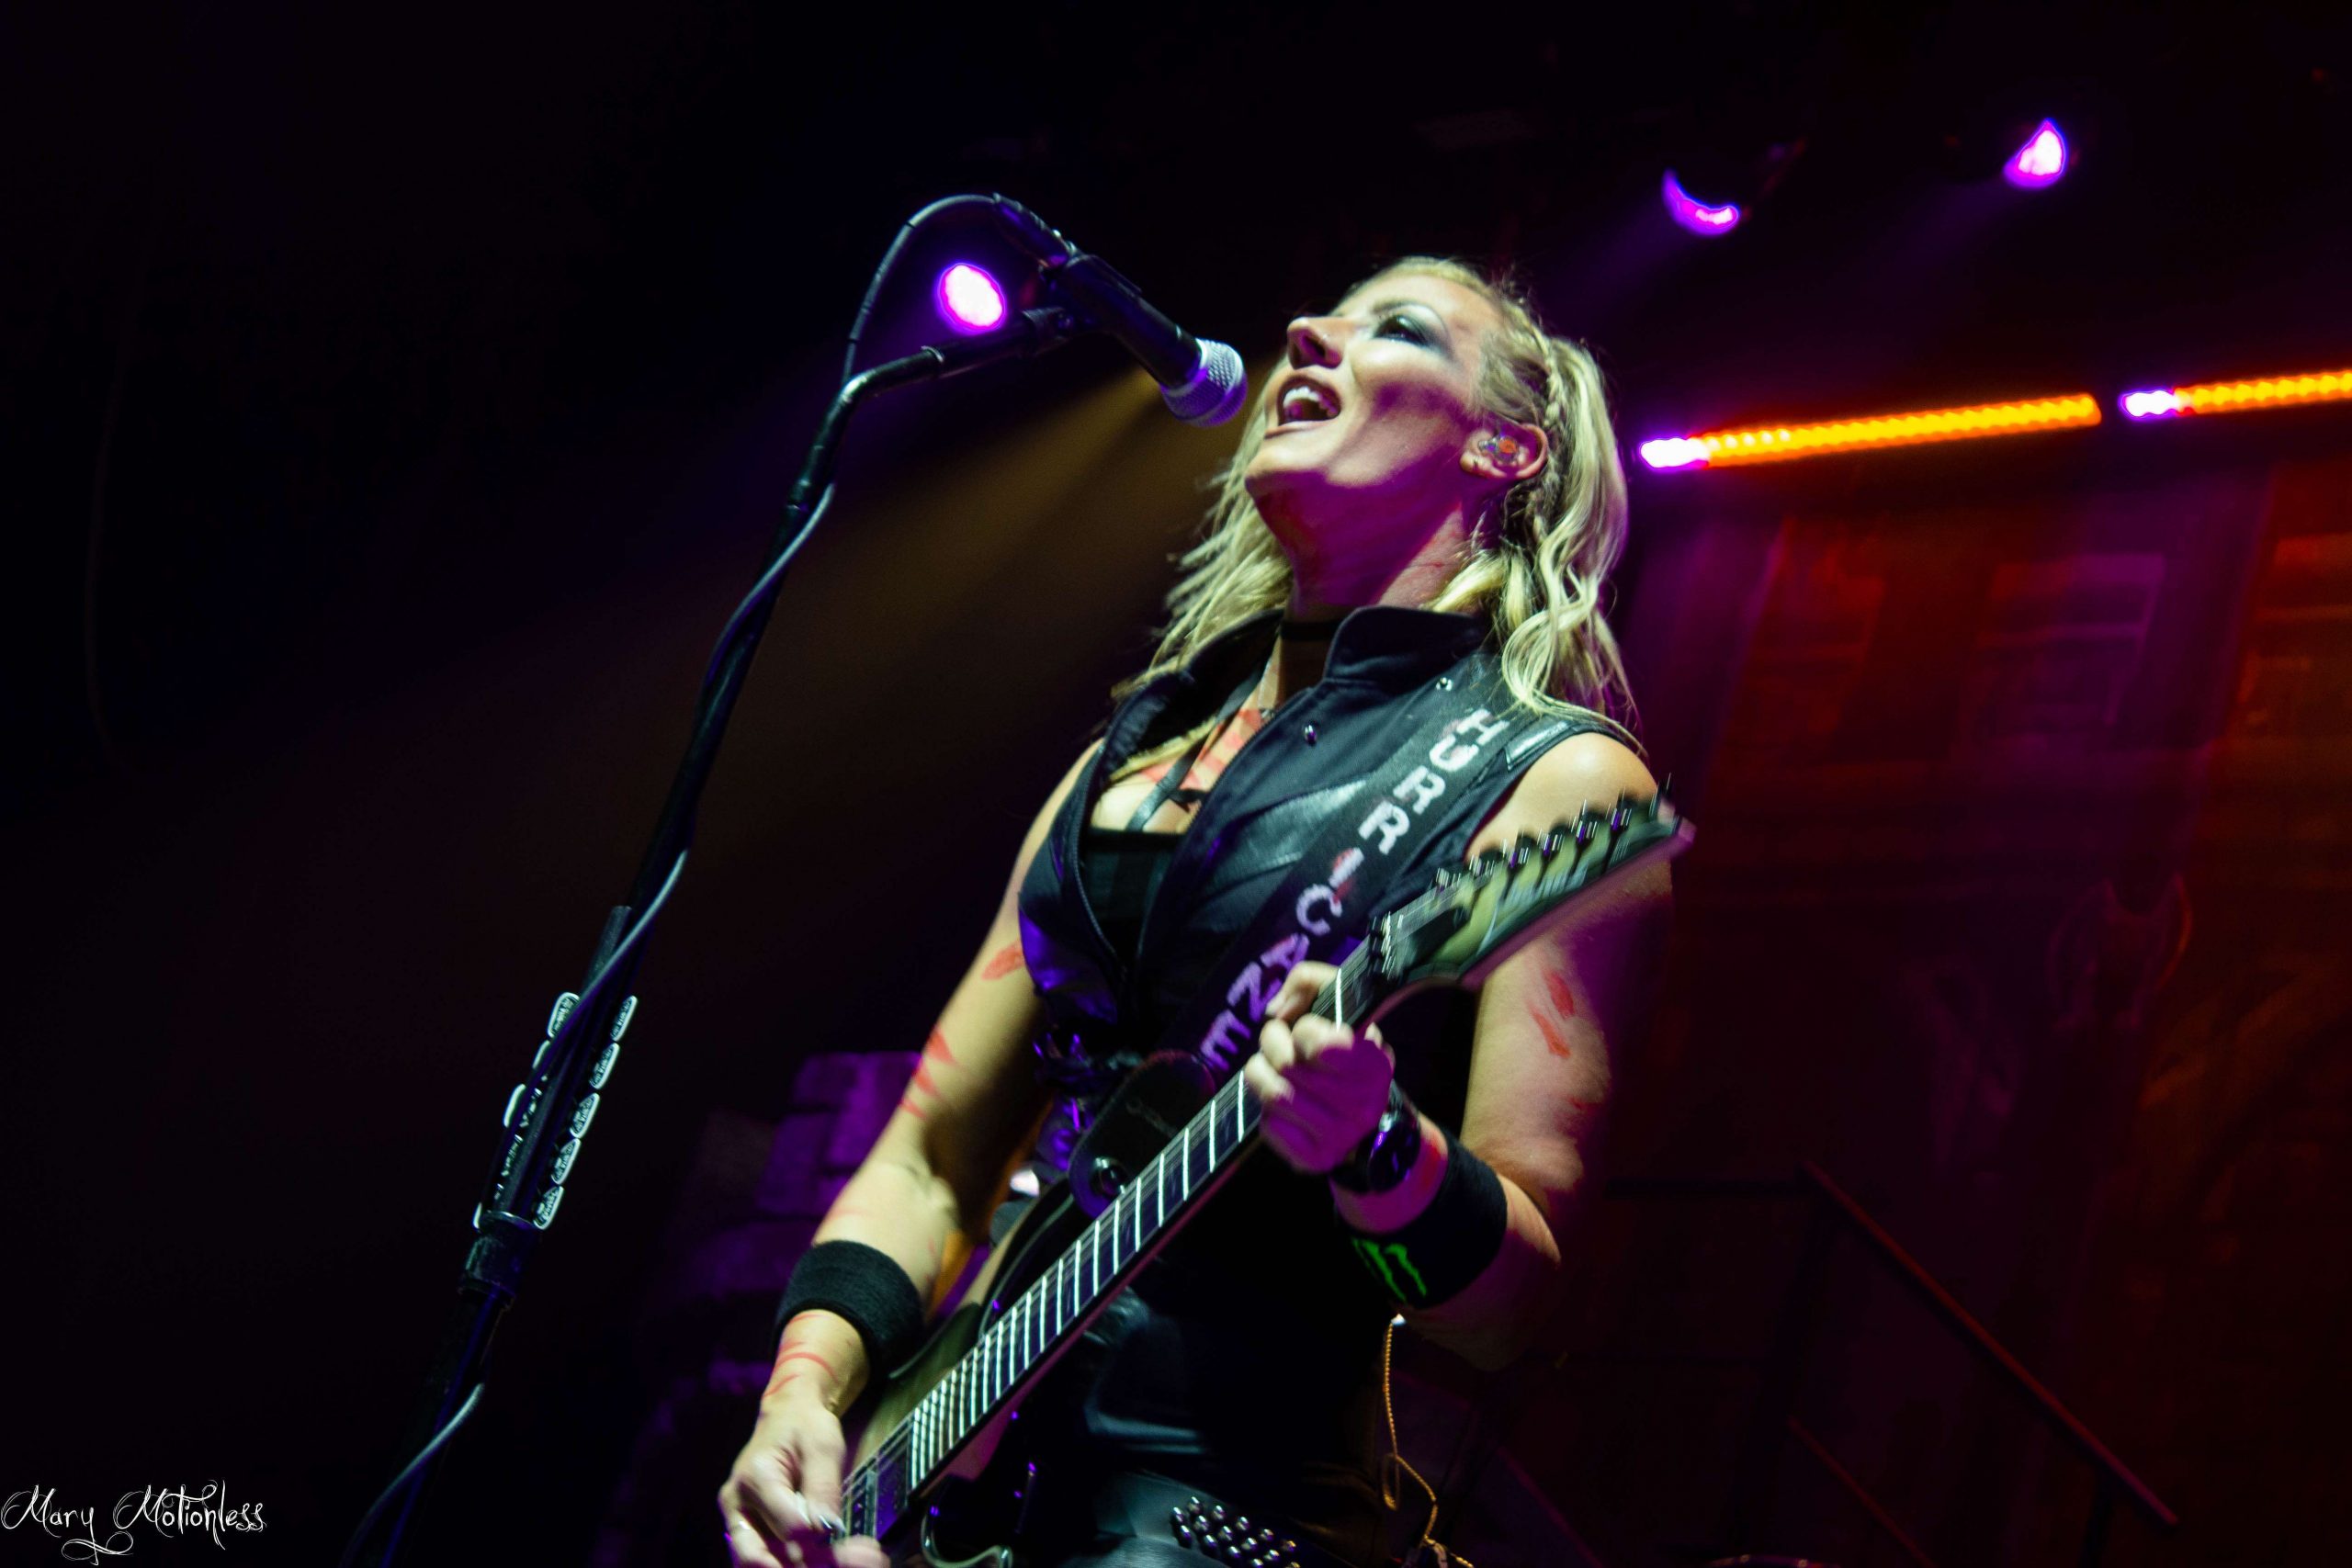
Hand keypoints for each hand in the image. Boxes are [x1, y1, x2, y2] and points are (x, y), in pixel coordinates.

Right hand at [717, 1383, 888, 1567]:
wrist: (786, 1418)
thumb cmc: (806, 1427)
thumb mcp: (823, 1446)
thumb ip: (823, 1488)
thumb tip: (828, 1531)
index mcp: (756, 1478)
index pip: (789, 1527)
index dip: (821, 1538)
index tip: (854, 1542)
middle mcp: (737, 1504)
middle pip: (764, 1556)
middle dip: (807, 1563)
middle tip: (847, 1559)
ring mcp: (737, 1520)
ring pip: (758, 1563)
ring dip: (800, 1564)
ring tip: (839, 1559)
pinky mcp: (745, 1530)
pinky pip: (763, 1557)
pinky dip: (792, 1562)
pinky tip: (826, 1558)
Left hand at [1244, 961, 1392, 1174]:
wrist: (1365, 1122)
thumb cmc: (1345, 1052)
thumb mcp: (1341, 1006)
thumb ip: (1310, 983)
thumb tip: (1277, 1011)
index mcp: (1374, 1064)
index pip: (1325, 1045)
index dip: (1306, 1031)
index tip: (1306, 1029)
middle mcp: (1363, 1104)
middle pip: (1289, 1065)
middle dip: (1272, 1043)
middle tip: (1276, 1039)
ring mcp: (1340, 1137)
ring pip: (1274, 1096)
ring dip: (1259, 1073)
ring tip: (1266, 1065)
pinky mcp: (1315, 1160)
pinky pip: (1270, 1128)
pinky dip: (1266, 1110)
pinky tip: (1282, 1103)